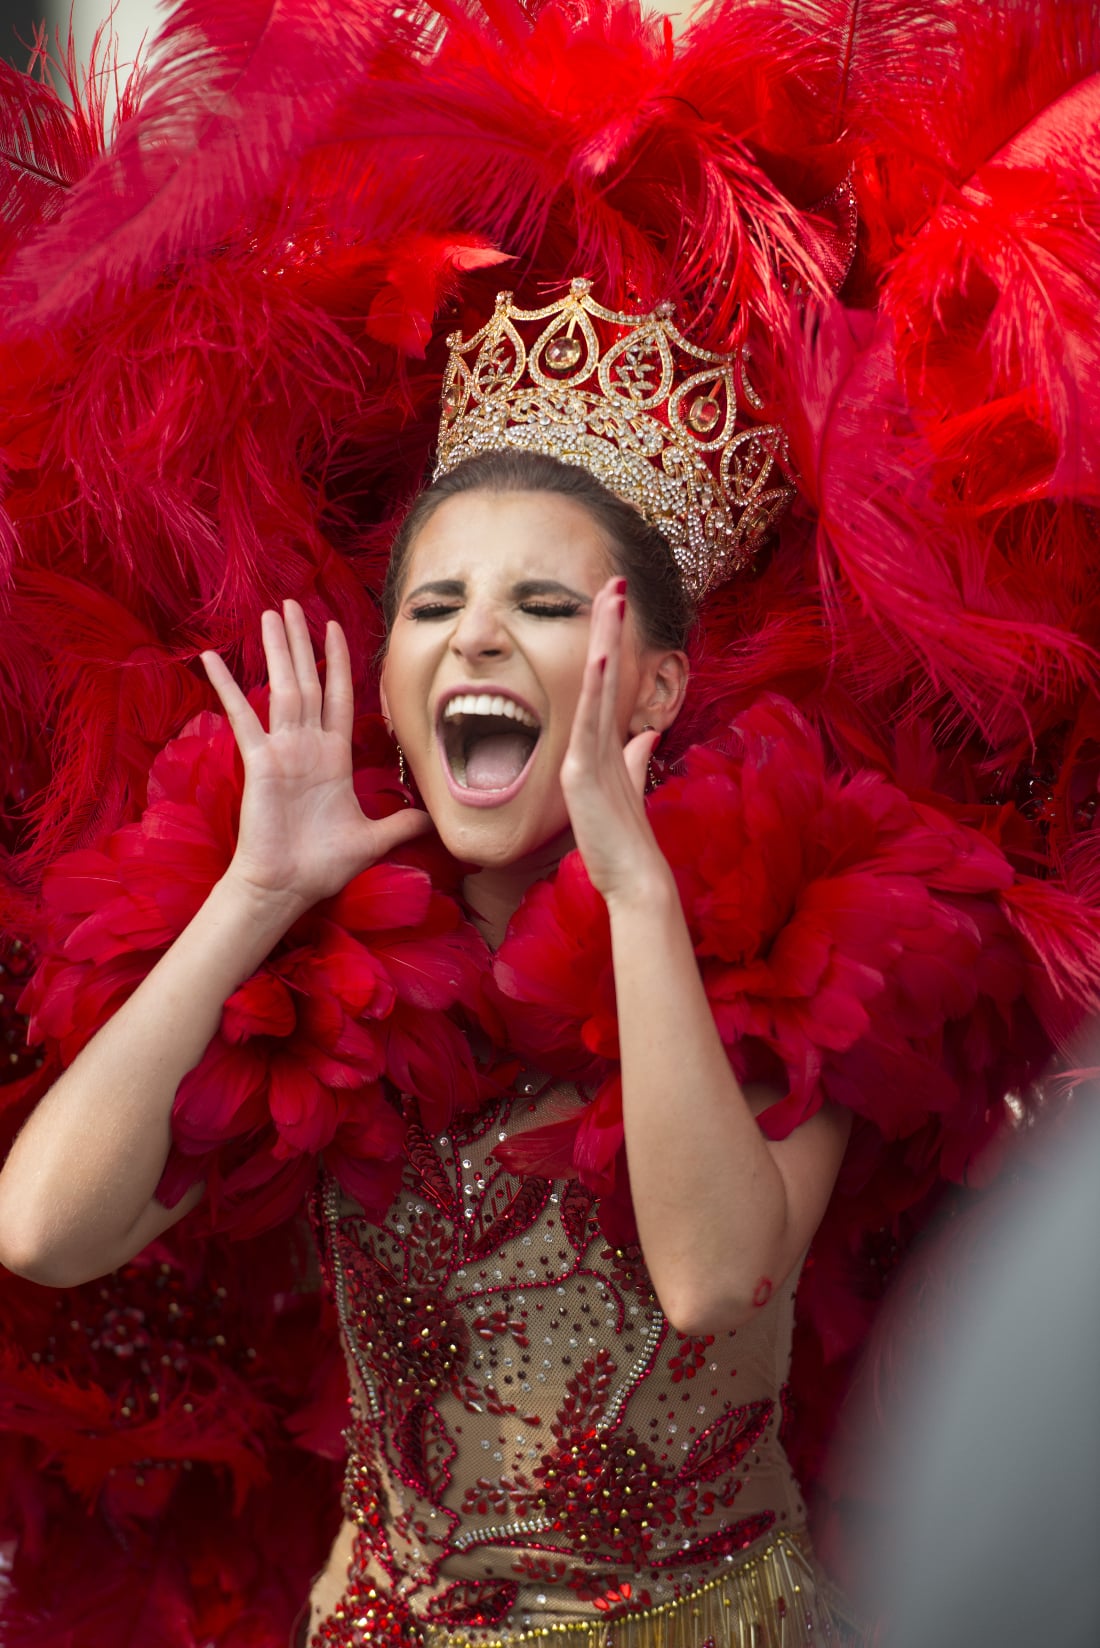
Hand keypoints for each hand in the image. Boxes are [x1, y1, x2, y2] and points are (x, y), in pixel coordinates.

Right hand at [202, 601, 430, 913]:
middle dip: (301, 641)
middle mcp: (306, 746)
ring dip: (277, 649)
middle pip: (307, 681)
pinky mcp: (259, 762)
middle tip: (291, 603)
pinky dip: (228, 686)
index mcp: (333, 758)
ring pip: (282, 688)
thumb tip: (436, 822)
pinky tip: (212, 658)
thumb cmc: (321, 866)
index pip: (338, 696)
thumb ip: (402, 823)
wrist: (286, 889)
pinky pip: (242, 716)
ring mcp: (281, 751)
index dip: (337, 661)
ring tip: (269, 613)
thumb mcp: (374, 839)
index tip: (333, 627)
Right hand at [558, 578, 671, 907]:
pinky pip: (590, 721)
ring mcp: (582, 756)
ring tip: (608, 597)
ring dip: (601, 641)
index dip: (610, 641)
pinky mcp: (581, 773)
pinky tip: (599, 654)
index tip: (615, 602)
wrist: (630, 878)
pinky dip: (595, 687)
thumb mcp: (631, 787)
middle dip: (605, 626)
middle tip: (612, 579)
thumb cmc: (625, 838)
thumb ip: (634, 759)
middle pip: (598, 673)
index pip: (607, 681)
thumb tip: (644, 736)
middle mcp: (587, 744)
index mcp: (599, 744)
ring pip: (594, 686)